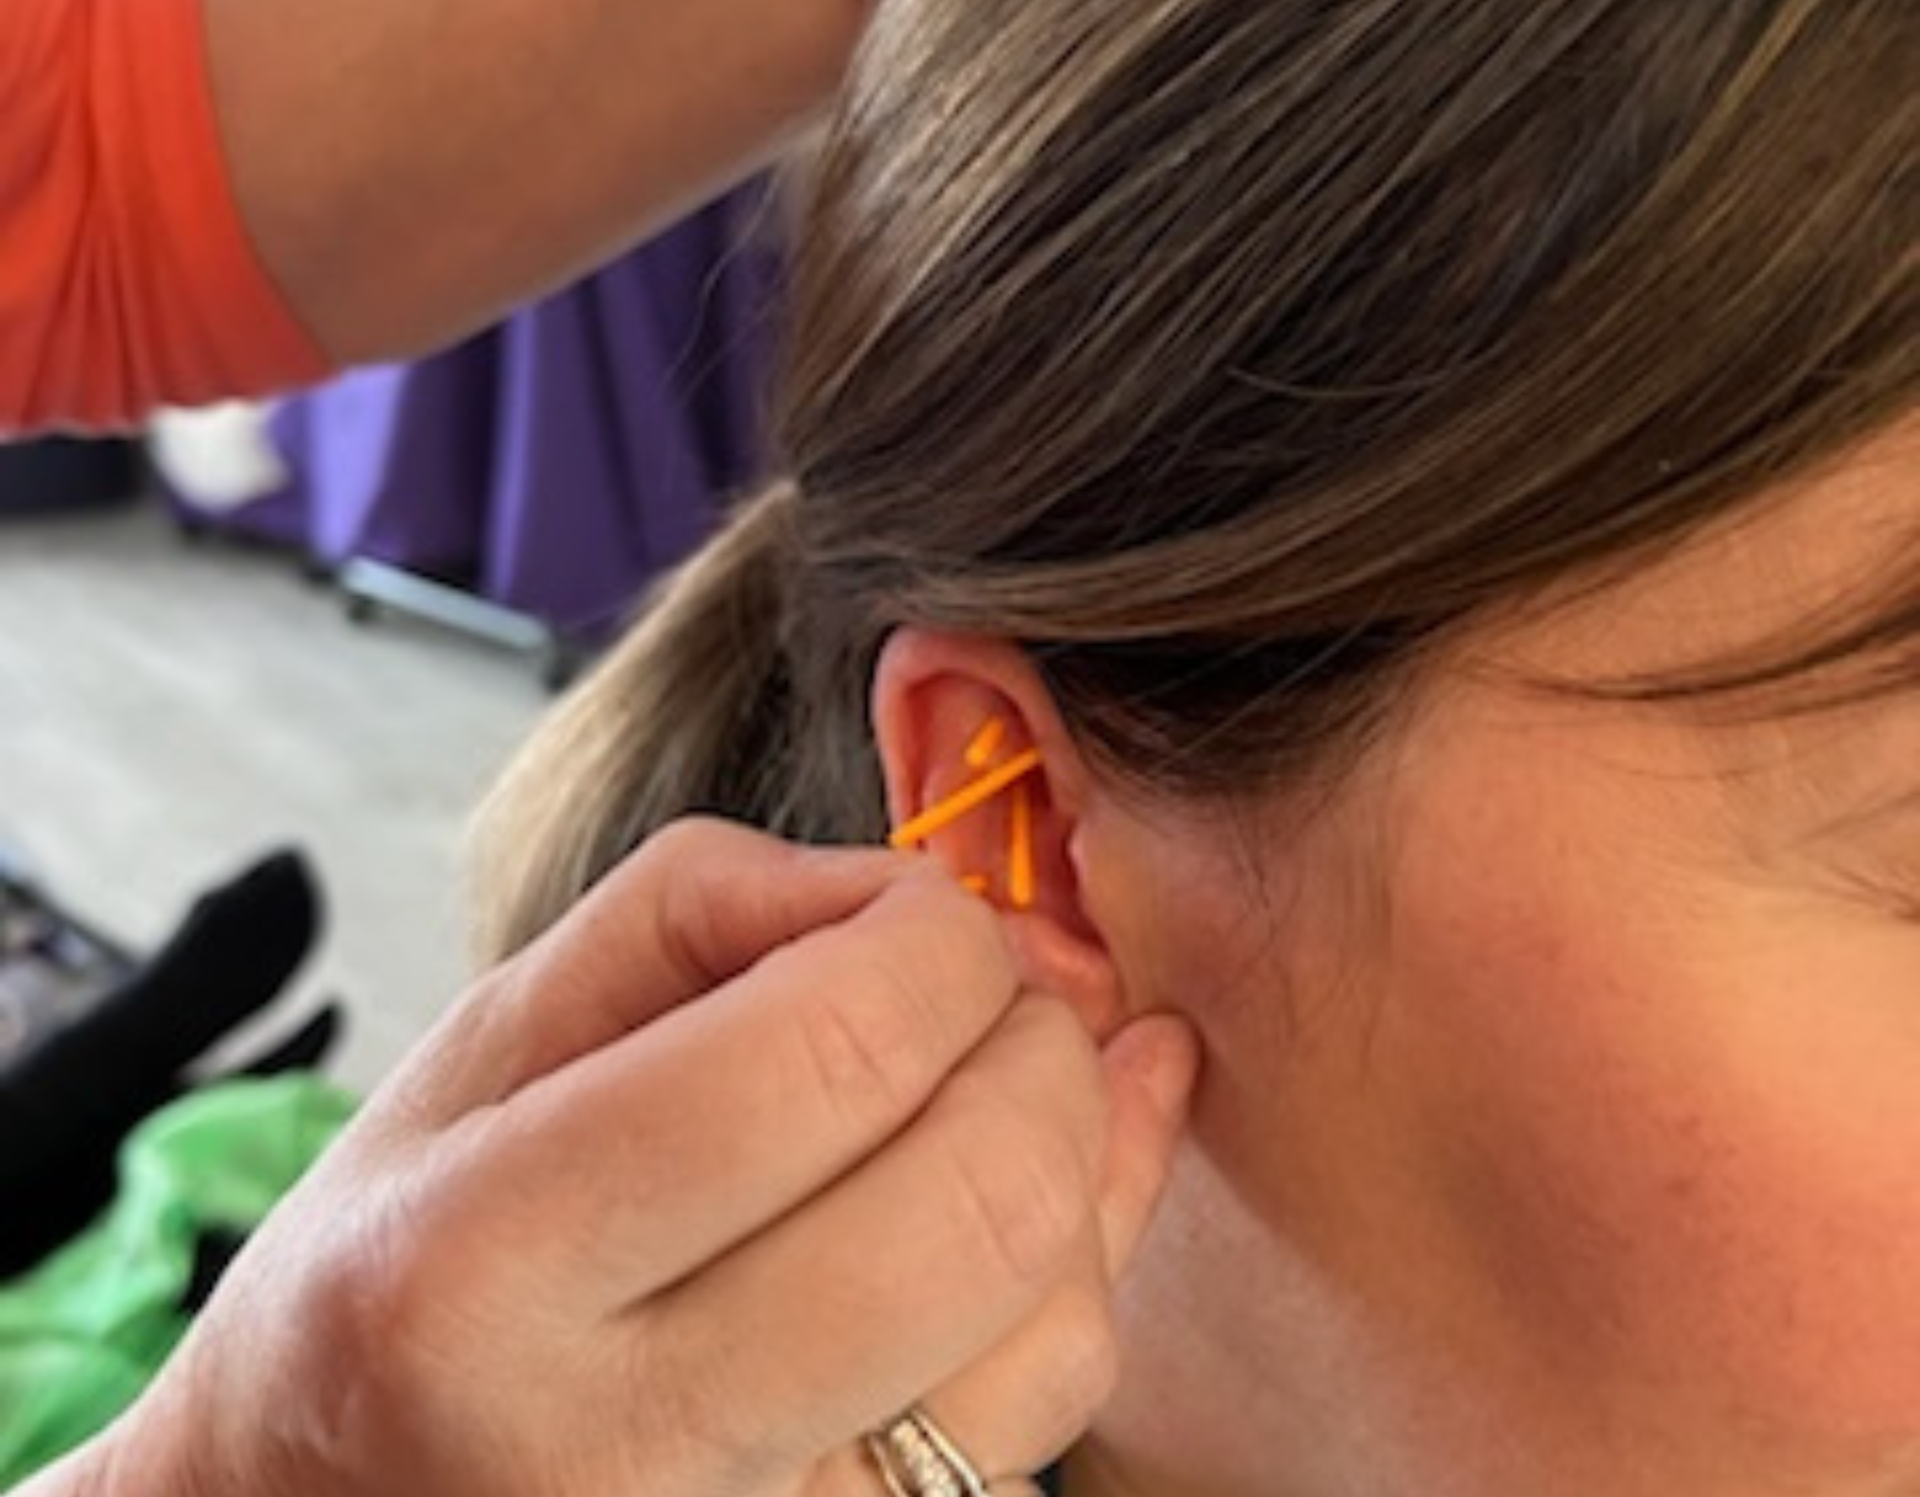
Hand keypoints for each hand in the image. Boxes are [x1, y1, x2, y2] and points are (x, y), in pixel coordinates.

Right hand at [61, 819, 1195, 1496]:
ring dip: (1076, 1141)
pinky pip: (1057, 1406)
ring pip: (1053, 1315)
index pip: (824, 1057)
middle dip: (1035, 1038)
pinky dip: (1084, 1252)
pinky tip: (1043, 1169)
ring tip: (996, 1076)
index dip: (932, 943)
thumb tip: (915, 897)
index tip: (918, 916)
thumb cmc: (415, 1256)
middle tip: (980, 992)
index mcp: (484, 1266)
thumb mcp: (487, 1040)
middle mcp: (620, 1448)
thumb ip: (697, 910)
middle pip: (979, 1199)